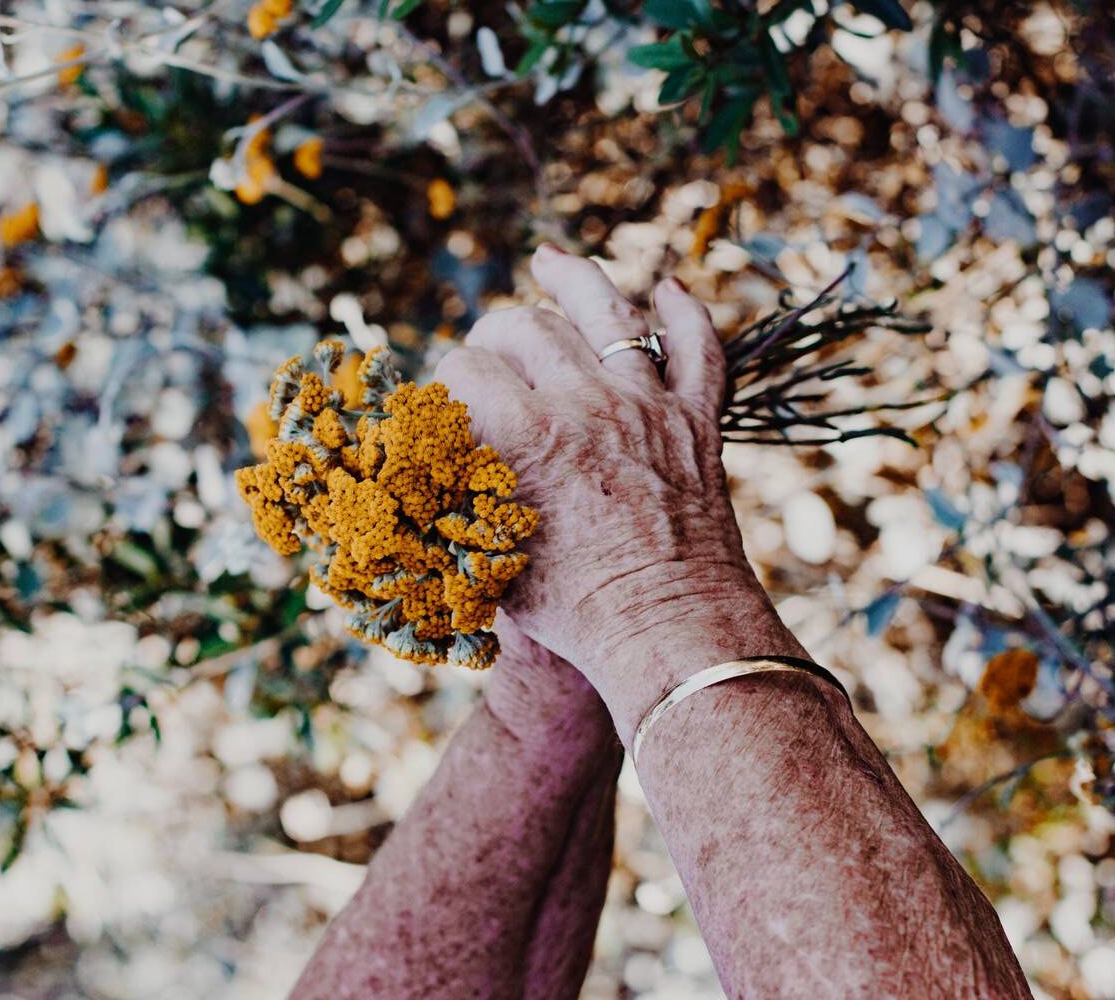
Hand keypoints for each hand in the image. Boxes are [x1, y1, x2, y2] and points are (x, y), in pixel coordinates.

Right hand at [436, 247, 805, 733]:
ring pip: (609, 312)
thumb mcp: (489, 555)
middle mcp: (587, 403)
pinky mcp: (699, 421)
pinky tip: (668, 289)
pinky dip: (685, 314)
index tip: (441, 394)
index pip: (465, 369)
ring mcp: (650, 404)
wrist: (668, 631)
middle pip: (526, 326)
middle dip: (494, 329)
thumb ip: (454, 502)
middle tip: (485, 347)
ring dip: (574, 280)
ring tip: (550, 260)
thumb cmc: (572, 611)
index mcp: (526, 436)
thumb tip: (416, 473)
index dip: (443, 378)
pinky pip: (699, 348)